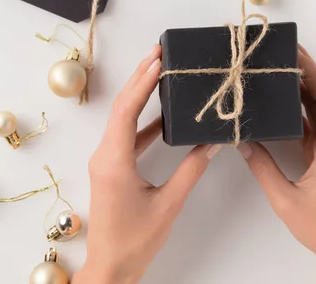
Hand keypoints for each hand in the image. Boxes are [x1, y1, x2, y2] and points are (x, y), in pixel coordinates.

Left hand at [73, 45, 221, 283]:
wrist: (110, 267)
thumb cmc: (135, 241)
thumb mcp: (168, 204)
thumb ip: (191, 170)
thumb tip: (210, 143)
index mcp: (113, 161)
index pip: (127, 111)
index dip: (143, 83)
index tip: (158, 61)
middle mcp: (104, 156)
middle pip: (121, 108)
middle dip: (139, 78)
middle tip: (158, 53)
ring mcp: (106, 161)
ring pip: (122, 120)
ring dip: (140, 96)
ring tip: (159, 73)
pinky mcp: (111, 168)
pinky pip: (126, 137)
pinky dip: (142, 122)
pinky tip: (161, 117)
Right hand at [237, 46, 315, 283]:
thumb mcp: (285, 198)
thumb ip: (263, 168)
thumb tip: (243, 142)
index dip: (311, 70)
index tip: (295, 51)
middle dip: (304, 74)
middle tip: (281, 55)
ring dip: (300, 93)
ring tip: (277, 74)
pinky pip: (312, 129)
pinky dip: (298, 115)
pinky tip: (280, 108)